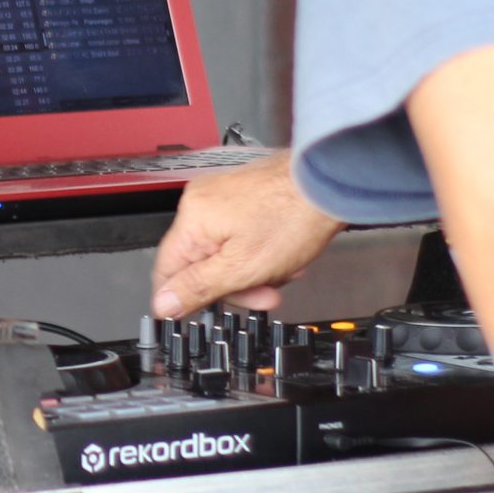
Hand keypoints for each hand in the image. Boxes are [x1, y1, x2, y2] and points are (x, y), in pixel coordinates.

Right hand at [150, 154, 340, 316]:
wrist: (330, 182)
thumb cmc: (295, 216)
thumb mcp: (244, 267)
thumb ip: (199, 288)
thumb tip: (163, 305)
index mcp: (192, 220)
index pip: (166, 273)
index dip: (187, 298)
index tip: (211, 310)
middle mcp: (200, 204)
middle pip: (199, 265)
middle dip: (234, 285)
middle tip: (264, 294)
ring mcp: (220, 198)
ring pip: (221, 254)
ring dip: (251, 271)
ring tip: (282, 271)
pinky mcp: (240, 198)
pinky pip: (236, 238)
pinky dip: (257, 253)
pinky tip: (281, 255)